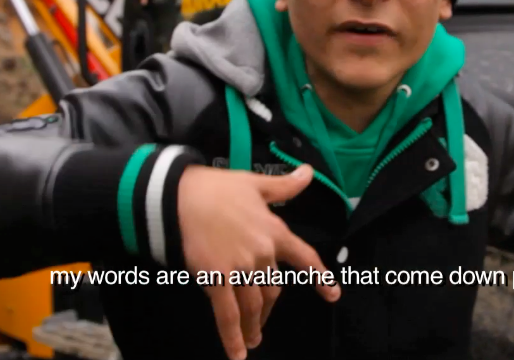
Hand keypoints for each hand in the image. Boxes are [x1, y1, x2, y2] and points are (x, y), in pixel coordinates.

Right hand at [178, 163, 339, 359]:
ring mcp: (240, 268)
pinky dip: (233, 337)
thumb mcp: (256, 183)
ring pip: (253, 305)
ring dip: (254, 327)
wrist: (180, 194)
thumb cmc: (217, 187)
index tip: (333, 294)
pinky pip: (227, 314)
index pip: (304, 257)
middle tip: (262, 321)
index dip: (320, 277)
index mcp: (274, 232)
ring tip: (252, 341)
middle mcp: (262, 254)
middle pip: (272, 289)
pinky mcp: (216, 279)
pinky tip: (238, 354)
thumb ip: (285, 186)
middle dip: (268, 308)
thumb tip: (309, 172)